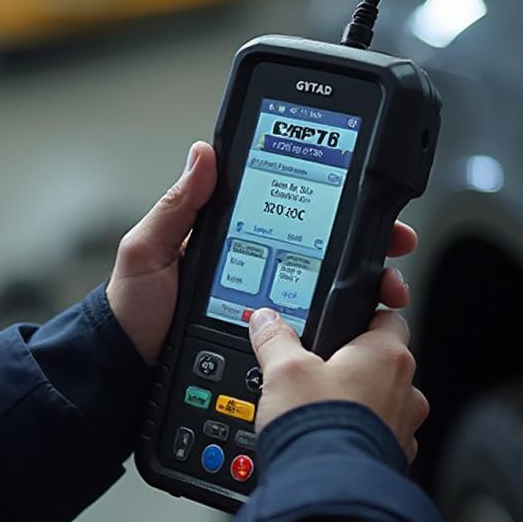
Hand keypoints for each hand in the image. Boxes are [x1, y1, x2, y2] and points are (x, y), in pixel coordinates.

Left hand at [107, 140, 419, 366]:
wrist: (128, 368)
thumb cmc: (133, 307)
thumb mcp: (147, 250)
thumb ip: (177, 206)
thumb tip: (204, 153)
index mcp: (231, 238)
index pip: (289, 210)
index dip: (331, 201)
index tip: (366, 199)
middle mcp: (255, 268)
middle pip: (322, 249)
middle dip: (367, 243)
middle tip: (394, 244)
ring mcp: (264, 304)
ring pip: (327, 290)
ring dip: (365, 284)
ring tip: (387, 287)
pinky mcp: (268, 340)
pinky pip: (312, 328)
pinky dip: (342, 324)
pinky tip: (359, 323)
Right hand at [249, 308, 428, 460]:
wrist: (328, 489)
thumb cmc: (317, 426)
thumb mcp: (283, 370)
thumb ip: (275, 339)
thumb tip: (267, 322)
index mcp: (386, 357)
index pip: (388, 317)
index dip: (368, 311)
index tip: (357, 312)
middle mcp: (405, 391)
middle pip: (382, 363)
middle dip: (353, 364)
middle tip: (319, 369)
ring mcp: (402, 428)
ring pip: (382, 402)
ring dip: (358, 403)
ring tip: (320, 409)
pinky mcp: (392, 459)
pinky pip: (377, 437)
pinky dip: (357, 435)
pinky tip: (329, 437)